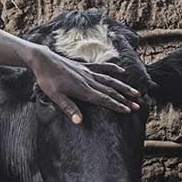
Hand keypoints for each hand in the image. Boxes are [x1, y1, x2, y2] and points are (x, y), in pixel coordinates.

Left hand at [28, 47, 142, 124]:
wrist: (43, 60)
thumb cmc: (47, 80)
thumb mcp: (54, 96)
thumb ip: (68, 108)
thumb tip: (80, 122)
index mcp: (82, 90)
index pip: (103, 99)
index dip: (117, 105)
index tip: (129, 110)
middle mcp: (89, 80)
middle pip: (110, 91)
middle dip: (124, 99)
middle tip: (138, 106)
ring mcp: (88, 72)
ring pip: (110, 80)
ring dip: (123, 87)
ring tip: (136, 92)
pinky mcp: (85, 66)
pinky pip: (102, 67)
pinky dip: (113, 68)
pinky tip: (122, 70)